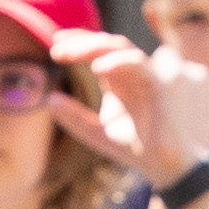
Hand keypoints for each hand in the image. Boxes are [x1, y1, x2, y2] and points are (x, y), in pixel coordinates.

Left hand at [48, 31, 208, 186]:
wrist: (160, 165)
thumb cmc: (132, 148)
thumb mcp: (95, 133)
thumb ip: (73, 118)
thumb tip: (48, 99)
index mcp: (116, 78)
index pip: (95, 50)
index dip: (76, 43)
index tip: (54, 46)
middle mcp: (129, 71)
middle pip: (104, 44)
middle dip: (80, 43)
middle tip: (57, 51)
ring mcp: (144, 74)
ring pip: (120, 46)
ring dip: (94, 47)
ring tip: (72, 54)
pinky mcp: (157, 82)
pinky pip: (137, 63)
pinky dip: (118, 61)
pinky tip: (98, 68)